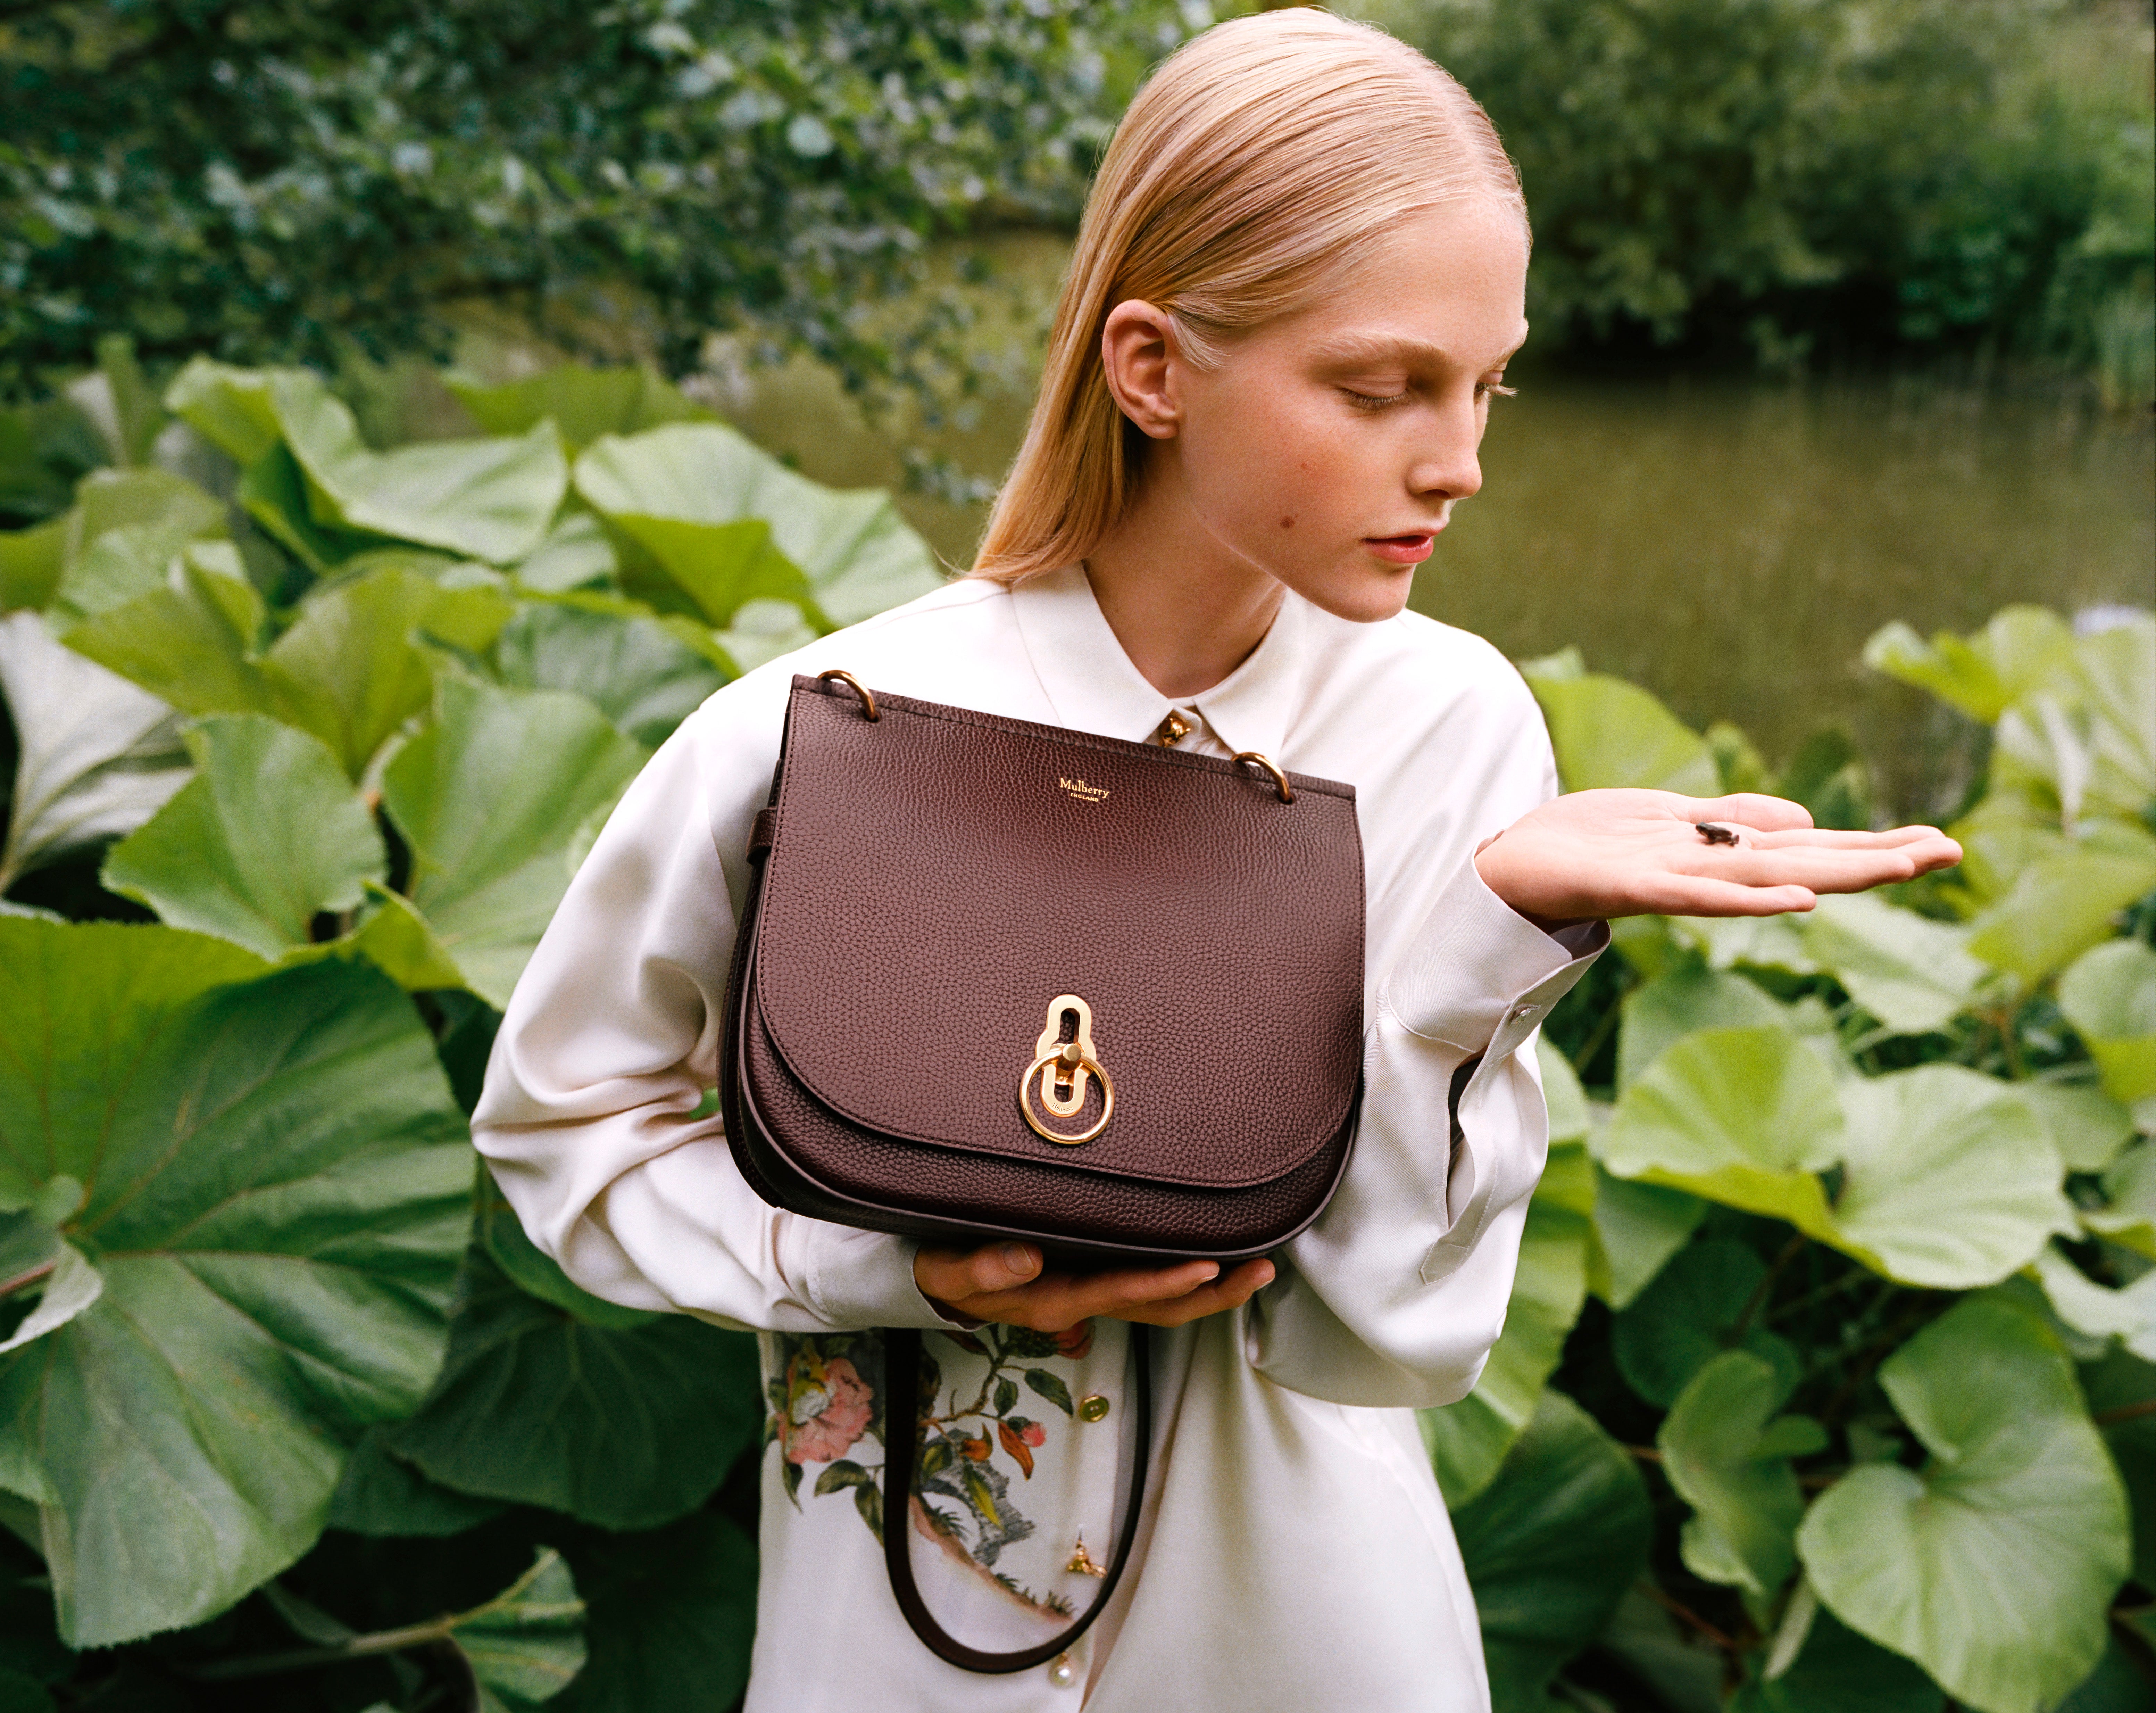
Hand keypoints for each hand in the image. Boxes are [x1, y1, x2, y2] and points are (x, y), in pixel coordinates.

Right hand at [914, 1242, 1274, 1331]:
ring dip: (1212, 1293)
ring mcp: (1094, 1296)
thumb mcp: (950, 1270)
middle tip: (1263, 1269)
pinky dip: (1189, 1284)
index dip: (1163, 1283)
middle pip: (1159, 1310)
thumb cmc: (947, 1270)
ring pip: (1163, 1306)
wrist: (939, 1282)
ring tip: (1260, 1268)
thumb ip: (983, 1266)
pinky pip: (1152, 1293)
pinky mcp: (1096, 1282)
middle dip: (1212, 1294)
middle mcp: (1082, 1303)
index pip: (1118, 1292)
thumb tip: (1027, 1258)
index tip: (1206, 1264)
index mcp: (1053, 1298)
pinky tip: (1221, 1264)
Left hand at [1474, 790, 1961, 921]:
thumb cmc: (1586, 841)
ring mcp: (1674, 882)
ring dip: (1834, 873)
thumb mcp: (1668, 817)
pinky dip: (1748, 899)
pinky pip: (1697, 896)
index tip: (1938, 841)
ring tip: (1898, 867)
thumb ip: (1733, 820)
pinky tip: (1797, 898)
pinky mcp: (1631, 887)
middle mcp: (1707, 873)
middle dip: (1876, 859)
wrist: (1509, 864)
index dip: (1872, 846)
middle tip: (1947, 853)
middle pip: (1805, 864)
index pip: (1810, 848)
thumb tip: (1806, 821)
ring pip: (1766, 879)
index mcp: (1718, 854)